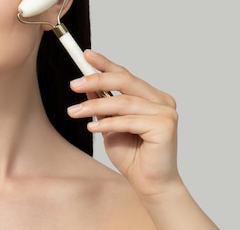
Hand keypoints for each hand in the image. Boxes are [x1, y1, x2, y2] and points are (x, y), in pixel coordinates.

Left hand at [67, 50, 182, 198]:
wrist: (148, 183)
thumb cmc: (132, 155)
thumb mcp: (109, 124)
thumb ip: (103, 104)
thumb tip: (86, 84)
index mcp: (151, 97)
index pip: (125, 75)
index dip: (105, 63)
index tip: (85, 55)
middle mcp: (161, 101)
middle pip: (125, 81)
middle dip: (96, 80)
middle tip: (73, 84)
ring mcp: (166, 112)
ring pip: (123, 102)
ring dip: (94, 107)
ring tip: (74, 112)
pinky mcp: (165, 126)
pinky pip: (128, 120)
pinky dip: (107, 123)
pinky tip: (91, 128)